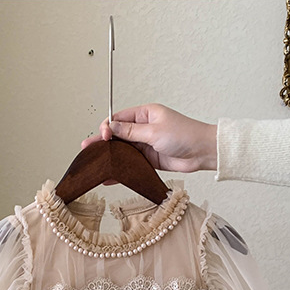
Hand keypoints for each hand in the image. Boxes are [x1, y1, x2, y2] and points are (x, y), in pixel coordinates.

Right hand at [80, 103, 217, 173]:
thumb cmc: (184, 135)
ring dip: (110, 156)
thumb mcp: (154, 131)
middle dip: (103, 142)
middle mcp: (143, 128)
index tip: (103, 136)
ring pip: (122, 150)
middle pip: (117, 135)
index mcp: (145, 114)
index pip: (119, 118)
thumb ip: (131, 131)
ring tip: (94, 163)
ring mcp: (146, 144)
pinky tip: (109, 175)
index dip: (107, 127)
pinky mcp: (149, 159)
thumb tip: (111, 127)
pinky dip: (120, 169)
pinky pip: (131, 163)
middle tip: (87, 148)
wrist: (202, 153)